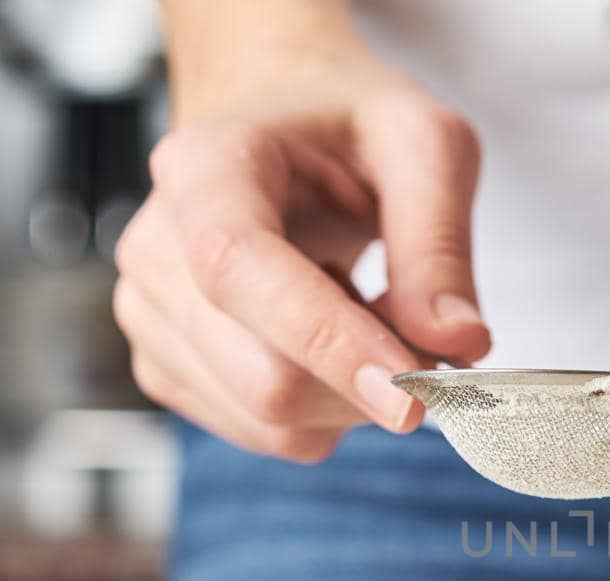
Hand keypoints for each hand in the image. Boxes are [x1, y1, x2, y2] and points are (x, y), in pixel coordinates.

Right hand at [113, 14, 488, 461]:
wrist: (276, 119)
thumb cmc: (348, 123)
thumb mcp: (423, 143)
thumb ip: (441, 243)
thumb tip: (458, 344)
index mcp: (203, 168)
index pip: (241, 274)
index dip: (329, 344)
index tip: (415, 397)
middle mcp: (156, 247)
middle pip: (263, 376)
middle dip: (368, 382)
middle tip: (429, 336)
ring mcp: (151, 315)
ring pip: (271, 419)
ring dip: (353, 396)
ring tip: (368, 310)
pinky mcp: (170, 367)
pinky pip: (269, 433)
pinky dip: (328, 409)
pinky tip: (333, 340)